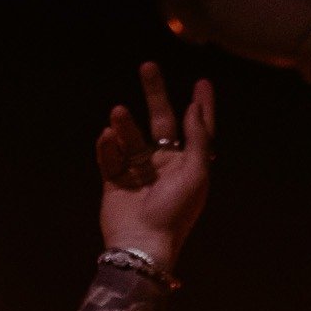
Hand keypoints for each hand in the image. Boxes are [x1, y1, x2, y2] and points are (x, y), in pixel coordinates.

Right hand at [97, 62, 213, 270]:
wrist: (142, 244)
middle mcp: (165, 166)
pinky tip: (107, 137)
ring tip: (117, 113)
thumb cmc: (175, 212)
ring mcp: (139, 173)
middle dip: (155, 94)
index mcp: (188, 166)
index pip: (197, 130)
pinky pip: (110, 156)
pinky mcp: (115, 182)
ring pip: (131, 137)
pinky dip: (108, 146)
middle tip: (148, 66)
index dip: (201, 107)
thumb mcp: (196, 173)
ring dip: (124, 123)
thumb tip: (194, 107)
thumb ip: (198, 138)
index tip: (202, 83)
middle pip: (161, 121)